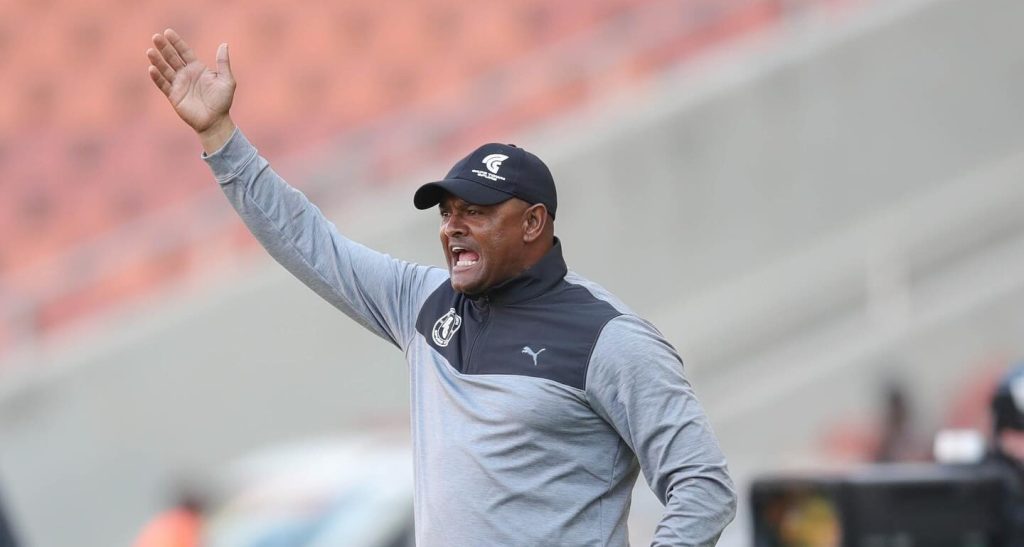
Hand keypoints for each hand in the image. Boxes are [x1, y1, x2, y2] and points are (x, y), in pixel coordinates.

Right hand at [147, 29, 235, 151]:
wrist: (215, 122)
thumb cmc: (223, 101)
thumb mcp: (227, 80)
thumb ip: (223, 63)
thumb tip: (224, 44)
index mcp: (197, 68)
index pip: (184, 52)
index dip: (176, 42)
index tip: (168, 32)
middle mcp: (186, 74)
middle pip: (172, 58)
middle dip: (164, 47)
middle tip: (156, 36)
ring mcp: (179, 85)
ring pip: (165, 69)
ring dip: (157, 60)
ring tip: (150, 51)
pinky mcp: (174, 96)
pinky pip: (163, 85)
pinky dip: (157, 77)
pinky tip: (152, 69)